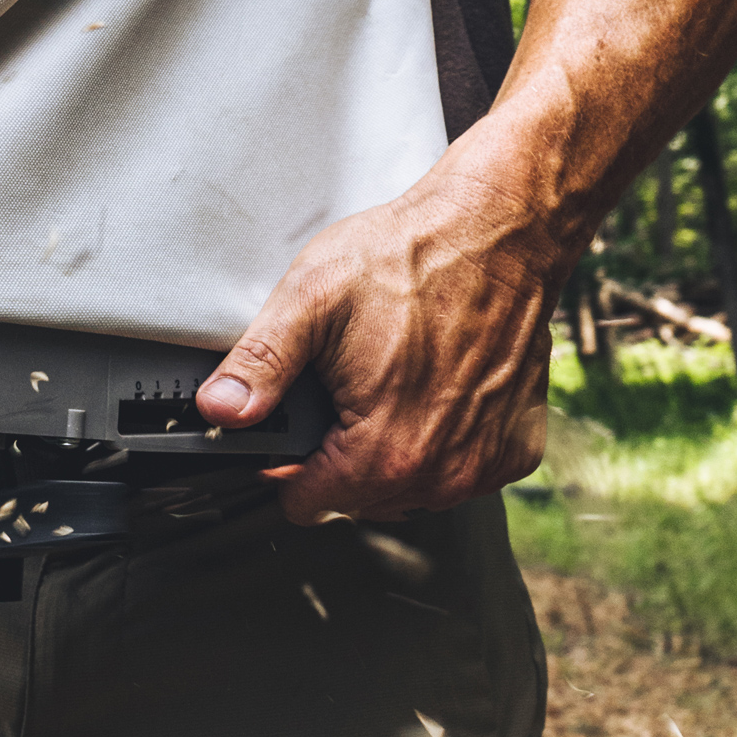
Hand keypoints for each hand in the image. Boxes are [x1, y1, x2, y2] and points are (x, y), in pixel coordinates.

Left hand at [196, 147, 554, 523]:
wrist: (497, 233)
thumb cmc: (412, 259)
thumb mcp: (310, 301)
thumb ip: (259, 365)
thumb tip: (220, 410)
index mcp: (384, 451)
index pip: (308, 503)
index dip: (285, 467)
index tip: (289, 428)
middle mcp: (442, 473)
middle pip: (357, 499)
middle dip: (337, 456)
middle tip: (341, 388)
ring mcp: (484, 466)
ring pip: (408, 489)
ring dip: (389, 452)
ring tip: (384, 384)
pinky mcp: (516, 447)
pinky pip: (459, 470)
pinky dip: (440, 442)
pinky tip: (430, 391)